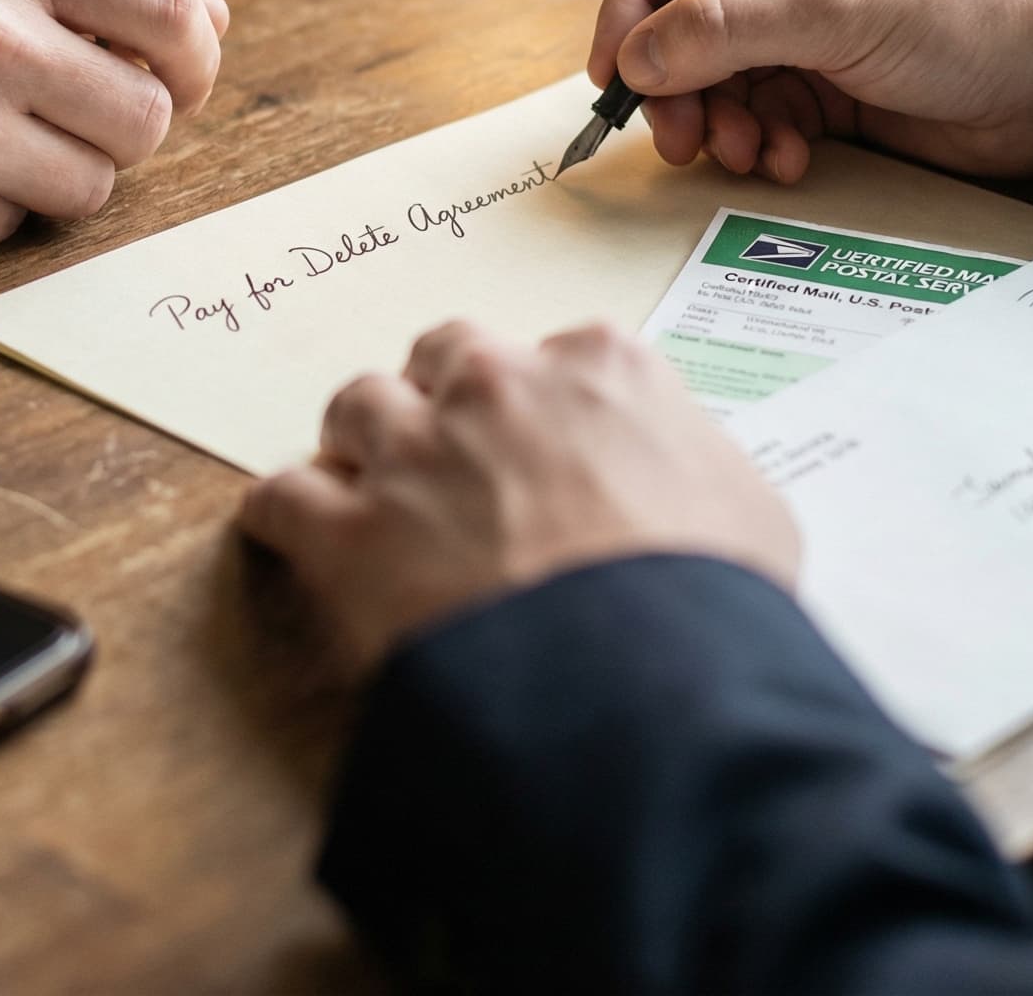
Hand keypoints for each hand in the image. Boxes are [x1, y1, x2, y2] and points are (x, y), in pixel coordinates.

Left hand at [241, 320, 797, 673]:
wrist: (640, 680)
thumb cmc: (710, 599)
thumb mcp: (750, 512)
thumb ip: (699, 467)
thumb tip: (685, 490)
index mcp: (602, 367)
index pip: (556, 353)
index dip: (543, 404)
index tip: (543, 444)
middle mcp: (498, 386)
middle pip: (443, 358)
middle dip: (442, 400)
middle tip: (452, 457)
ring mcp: (416, 452)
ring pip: (356, 407)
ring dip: (362, 446)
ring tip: (372, 493)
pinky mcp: (348, 532)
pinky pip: (282, 496)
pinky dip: (282, 515)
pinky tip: (289, 537)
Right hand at [588, 0, 1032, 182]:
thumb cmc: (964, 6)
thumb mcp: (834, 6)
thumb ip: (725, 29)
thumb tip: (635, 60)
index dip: (633, 3)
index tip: (616, 70)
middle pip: (683, 21)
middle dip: (675, 84)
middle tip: (677, 138)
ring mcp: (808, 25)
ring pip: (717, 78)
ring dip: (718, 122)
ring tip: (745, 152)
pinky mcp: (830, 85)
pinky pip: (761, 115)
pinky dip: (762, 142)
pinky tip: (790, 159)